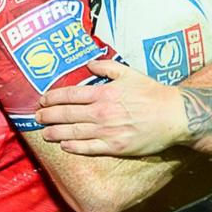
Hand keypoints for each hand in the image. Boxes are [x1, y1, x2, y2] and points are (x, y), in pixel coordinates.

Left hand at [37, 59, 187, 156]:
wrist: (174, 115)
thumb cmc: (153, 93)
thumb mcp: (130, 73)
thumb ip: (107, 67)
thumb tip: (89, 63)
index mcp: (103, 93)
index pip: (70, 95)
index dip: (53, 98)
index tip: (43, 100)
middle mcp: (101, 112)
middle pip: (66, 114)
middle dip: (48, 116)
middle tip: (37, 117)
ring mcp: (106, 131)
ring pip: (73, 132)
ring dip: (55, 132)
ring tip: (45, 133)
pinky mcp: (114, 147)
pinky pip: (88, 148)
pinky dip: (73, 147)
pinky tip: (65, 145)